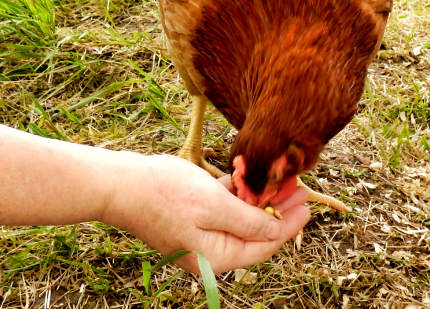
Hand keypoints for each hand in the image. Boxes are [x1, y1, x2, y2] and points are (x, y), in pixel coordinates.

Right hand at [102, 154, 309, 273]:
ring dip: (261, 196)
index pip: (266, 244)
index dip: (290, 224)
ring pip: (242, 216)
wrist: (121, 183)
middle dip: (279, 209)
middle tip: (300, 186)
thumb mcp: (216, 207)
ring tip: (281, 177)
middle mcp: (211, 250)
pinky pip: (224, 205)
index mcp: (219, 256)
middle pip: (257, 231)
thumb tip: (278, 231)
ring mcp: (201, 232)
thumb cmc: (166, 195)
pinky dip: (238, 191)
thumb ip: (250, 222)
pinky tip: (251, 174)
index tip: (308, 204)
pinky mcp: (193, 214)